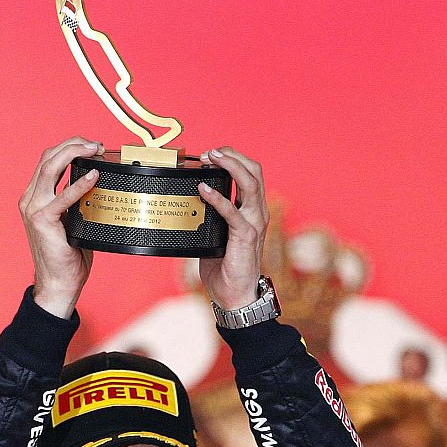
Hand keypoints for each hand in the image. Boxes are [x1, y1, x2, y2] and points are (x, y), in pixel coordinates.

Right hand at [20, 138, 102, 318]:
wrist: (59, 283)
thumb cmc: (69, 255)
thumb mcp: (73, 221)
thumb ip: (79, 201)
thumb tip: (103, 184)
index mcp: (35, 196)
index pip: (48, 159)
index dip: (70, 146)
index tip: (93, 146)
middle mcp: (30, 199)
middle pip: (48, 157)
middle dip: (73, 143)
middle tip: (97, 144)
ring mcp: (33, 208)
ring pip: (50, 167)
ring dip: (74, 153)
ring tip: (95, 149)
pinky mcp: (42, 220)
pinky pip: (62, 196)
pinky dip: (79, 184)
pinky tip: (94, 176)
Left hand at [196, 147, 267, 310]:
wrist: (235, 295)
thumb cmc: (225, 266)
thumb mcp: (216, 234)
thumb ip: (210, 217)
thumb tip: (189, 201)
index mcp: (252, 210)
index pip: (250, 174)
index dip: (233, 159)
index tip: (211, 154)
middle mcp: (257, 212)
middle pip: (254, 171)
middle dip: (232, 156)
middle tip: (210, 151)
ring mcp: (255, 223)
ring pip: (251, 184)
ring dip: (230, 167)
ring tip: (211, 158)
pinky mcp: (246, 236)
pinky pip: (234, 212)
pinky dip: (218, 198)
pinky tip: (203, 190)